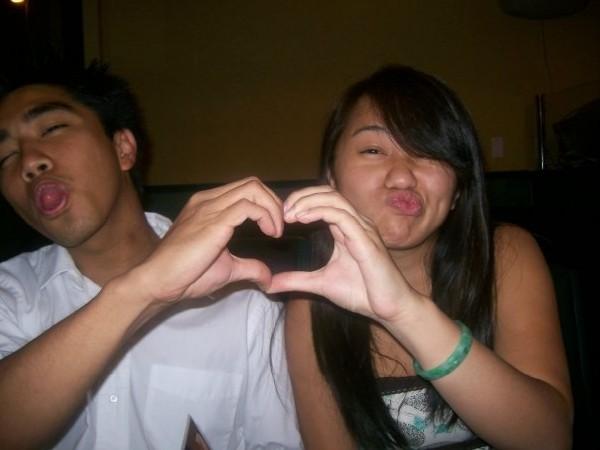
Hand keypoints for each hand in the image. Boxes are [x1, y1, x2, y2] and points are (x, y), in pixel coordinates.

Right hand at [133, 177, 282, 303]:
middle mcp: (208, 200)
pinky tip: (270, 233)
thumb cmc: (186, 275)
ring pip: (252, 188)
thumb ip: (249, 268)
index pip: (245, 189)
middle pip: (252, 183)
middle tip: (281, 225)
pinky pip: (249, 206)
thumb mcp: (226, 269)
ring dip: (273, 207)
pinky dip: (266, 216)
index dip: (267, 203)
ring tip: (276, 230)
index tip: (276, 226)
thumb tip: (268, 279)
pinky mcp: (214, 220)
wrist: (159, 282)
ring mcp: (210, 208)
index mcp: (208, 206)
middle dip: (273, 201)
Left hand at [267, 186, 422, 323]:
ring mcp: (363, 229)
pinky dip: (319, 212)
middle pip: (328, 193)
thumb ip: (296, 280)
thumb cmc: (363, 294)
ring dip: (307, 201)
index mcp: (347, 228)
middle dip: (302, 196)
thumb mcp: (321, 284)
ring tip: (289, 213)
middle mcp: (357, 223)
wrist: (390, 310)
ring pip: (334, 199)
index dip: (302, 201)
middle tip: (282, 211)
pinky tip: (302, 219)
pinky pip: (341, 215)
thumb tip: (269, 285)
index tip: (282, 215)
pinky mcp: (366, 239)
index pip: (324, 200)